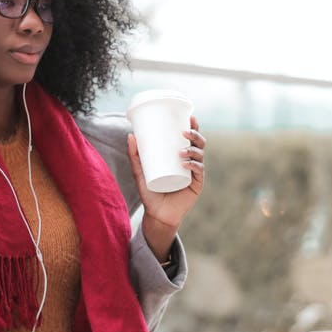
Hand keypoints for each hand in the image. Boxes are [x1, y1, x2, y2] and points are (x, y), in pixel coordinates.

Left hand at [128, 116, 205, 260]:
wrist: (156, 215)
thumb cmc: (150, 192)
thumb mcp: (140, 172)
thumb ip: (134, 155)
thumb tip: (130, 135)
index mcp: (182, 156)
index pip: (190, 138)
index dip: (193, 126)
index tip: (189, 116)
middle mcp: (191, 163)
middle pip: (199, 144)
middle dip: (195, 135)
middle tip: (183, 132)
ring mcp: (195, 174)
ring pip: (200, 156)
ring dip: (192, 150)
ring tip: (180, 151)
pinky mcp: (196, 185)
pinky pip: (198, 172)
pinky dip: (193, 165)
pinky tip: (186, 163)